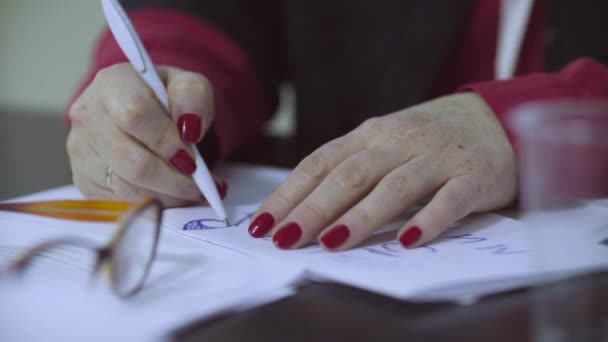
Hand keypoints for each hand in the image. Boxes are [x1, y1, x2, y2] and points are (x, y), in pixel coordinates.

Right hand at [67, 63, 224, 206]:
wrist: (141, 111)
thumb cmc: (165, 98)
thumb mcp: (187, 85)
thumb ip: (193, 96)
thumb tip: (189, 128)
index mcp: (113, 83)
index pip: (135, 115)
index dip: (167, 142)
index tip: (192, 159)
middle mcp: (88, 115)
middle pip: (132, 161)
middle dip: (173, 179)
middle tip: (199, 185)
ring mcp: (81, 150)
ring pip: (128, 188)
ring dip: (167, 196)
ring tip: (191, 192)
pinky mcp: (84, 179)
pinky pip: (121, 202)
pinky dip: (153, 204)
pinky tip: (170, 195)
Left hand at [248, 93, 516, 249]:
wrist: (496, 117)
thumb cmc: (428, 138)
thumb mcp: (385, 143)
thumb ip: (351, 168)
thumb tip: (301, 208)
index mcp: (370, 135)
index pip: (320, 164)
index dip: (289, 194)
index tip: (262, 224)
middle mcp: (398, 141)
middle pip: (349, 176)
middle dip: (312, 209)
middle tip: (285, 240)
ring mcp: (436, 157)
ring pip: (393, 187)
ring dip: (361, 216)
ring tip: (332, 242)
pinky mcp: (473, 176)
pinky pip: (450, 200)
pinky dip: (428, 220)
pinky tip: (409, 241)